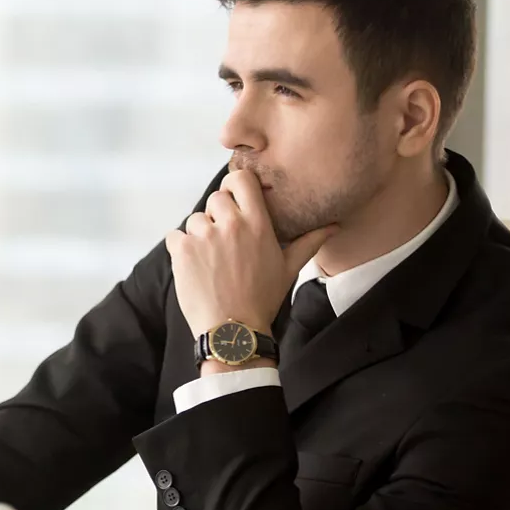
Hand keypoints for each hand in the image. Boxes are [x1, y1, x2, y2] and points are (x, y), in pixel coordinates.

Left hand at [165, 169, 337, 338]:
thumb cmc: (262, 299)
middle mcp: (230, 224)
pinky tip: (196, 267)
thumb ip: (309, 242)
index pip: (241, 179)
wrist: (233, 330)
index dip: (234, 185)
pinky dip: (181, 248)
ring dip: (200, 235)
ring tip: (212, 261)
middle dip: (218, 215)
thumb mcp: (289, 268)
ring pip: (195, 219)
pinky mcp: (182, 250)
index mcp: (258, 223)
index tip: (234, 198)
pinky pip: (176, 236)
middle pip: (216, 198)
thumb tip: (333, 226)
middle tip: (224, 241)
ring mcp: (204, 236)